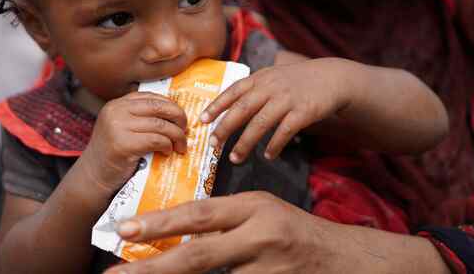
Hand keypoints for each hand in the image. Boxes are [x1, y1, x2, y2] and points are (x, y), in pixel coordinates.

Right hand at [78, 92, 186, 195]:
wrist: (92, 177)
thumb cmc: (113, 155)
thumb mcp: (122, 128)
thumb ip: (141, 118)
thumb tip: (176, 114)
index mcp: (117, 104)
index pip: (152, 97)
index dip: (171, 106)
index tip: (180, 118)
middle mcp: (116, 111)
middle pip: (159, 107)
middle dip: (178, 117)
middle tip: (186, 129)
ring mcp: (118, 127)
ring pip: (161, 125)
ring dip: (177, 136)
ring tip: (180, 145)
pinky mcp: (123, 144)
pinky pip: (156, 140)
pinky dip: (167, 146)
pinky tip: (168, 152)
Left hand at [103, 192, 451, 273]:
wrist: (349, 258)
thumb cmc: (297, 233)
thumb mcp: (261, 215)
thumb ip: (224, 223)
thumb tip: (178, 235)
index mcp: (252, 206)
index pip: (198, 214)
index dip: (159, 223)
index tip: (125, 230)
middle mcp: (260, 235)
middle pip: (198, 254)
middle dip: (153, 267)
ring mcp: (270, 267)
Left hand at [201, 58, 355, 162]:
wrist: (332, 78)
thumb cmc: (295, 81)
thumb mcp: (271, 77)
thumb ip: (252, 89)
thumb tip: (226, 106)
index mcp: (259, 78)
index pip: (232, 91)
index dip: (216, 106)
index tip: (202, 121)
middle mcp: (270, 87)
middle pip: (242, 109)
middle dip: (225, 128)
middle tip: (213, 145)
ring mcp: (287, 99)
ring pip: (260, 123)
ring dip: (245, 143)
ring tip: (235, 158)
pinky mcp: (304, 111)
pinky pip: (285, 131)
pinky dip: (274, 145)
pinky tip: (268, 156)